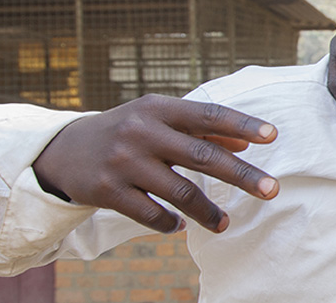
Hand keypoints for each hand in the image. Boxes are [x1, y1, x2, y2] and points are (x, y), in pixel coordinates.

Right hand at [32, 94, 277, 233]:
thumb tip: (247, 141)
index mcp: (157, 108)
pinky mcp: (108, 192)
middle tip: (272, 189)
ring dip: (207, 212)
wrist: (62, 151)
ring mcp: (123, 163)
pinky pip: (151, 214)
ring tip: (224, 224)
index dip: (242, 124)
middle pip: (202, 156)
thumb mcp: (158, 120)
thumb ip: (201, 129)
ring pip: (180, 193)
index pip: (208, 114)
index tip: (273, 136)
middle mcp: (142, 132)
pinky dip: (170, 223)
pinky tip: (181, 226)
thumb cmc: (127, 132)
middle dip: (241, 175)